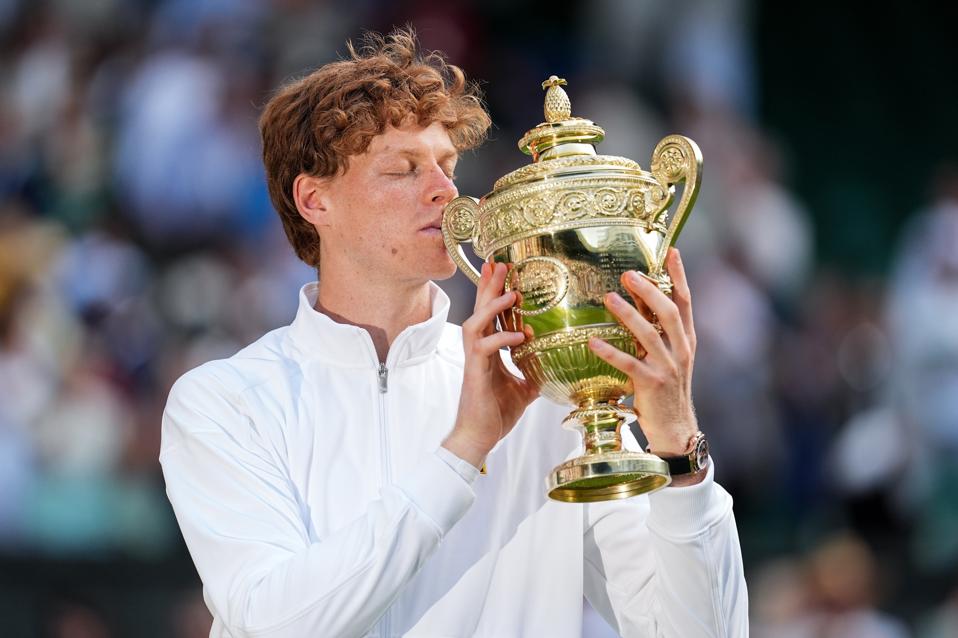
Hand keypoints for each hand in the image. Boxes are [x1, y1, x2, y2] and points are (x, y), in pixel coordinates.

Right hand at [443, 262, 538, 468]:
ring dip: (492, 307)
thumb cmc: (496, 414)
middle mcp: (478, 350)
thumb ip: (534, 372)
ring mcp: (474, 360)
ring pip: (475, 322)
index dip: (494, 292)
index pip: (490, 314)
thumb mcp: (524, 390)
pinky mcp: (474, 373)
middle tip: (499, 264)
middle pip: (480, 309)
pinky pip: (484, 348)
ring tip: (510, 294)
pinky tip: (519, 336)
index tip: (503, 271)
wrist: (479, 438)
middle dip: (489, 286)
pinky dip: (502, 339)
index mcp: (488, 350)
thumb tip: (556, 365)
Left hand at [588, 248, 702, 483]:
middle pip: (668, 312)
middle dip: (649, 290)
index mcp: (686, 340)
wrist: (675, 429)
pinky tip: (592, 342)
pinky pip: (629, 364)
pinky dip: (610, 352)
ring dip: (628, 314)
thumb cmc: (665, 391)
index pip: (685, 301)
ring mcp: (668, 368)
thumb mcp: (667, 357)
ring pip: (650, 334)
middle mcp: (681, 350)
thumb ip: (655, 331)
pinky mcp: (652, 385)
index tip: (671, 251)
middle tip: (628, 274)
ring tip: (609, 298)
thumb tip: (637, 302)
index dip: (679, 276)